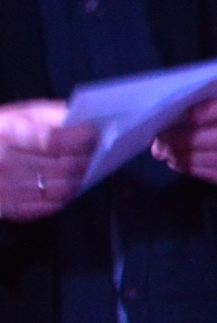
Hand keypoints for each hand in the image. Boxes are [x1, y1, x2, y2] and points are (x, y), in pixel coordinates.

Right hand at [0, 99, 96, 222]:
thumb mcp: (14, 115)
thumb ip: (49, 114)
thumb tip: (83, 118)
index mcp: (6, 134)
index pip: (53, 141)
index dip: (80, 138)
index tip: (96, 134)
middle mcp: (4, 163)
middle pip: (62, 167)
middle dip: (88, 160)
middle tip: (100, 153)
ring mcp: (5, 189)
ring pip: (61, 189)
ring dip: (80, 180)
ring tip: (87, 169)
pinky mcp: (7, 208)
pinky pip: (48, 208)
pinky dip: (64, 197)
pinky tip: (67, 186)